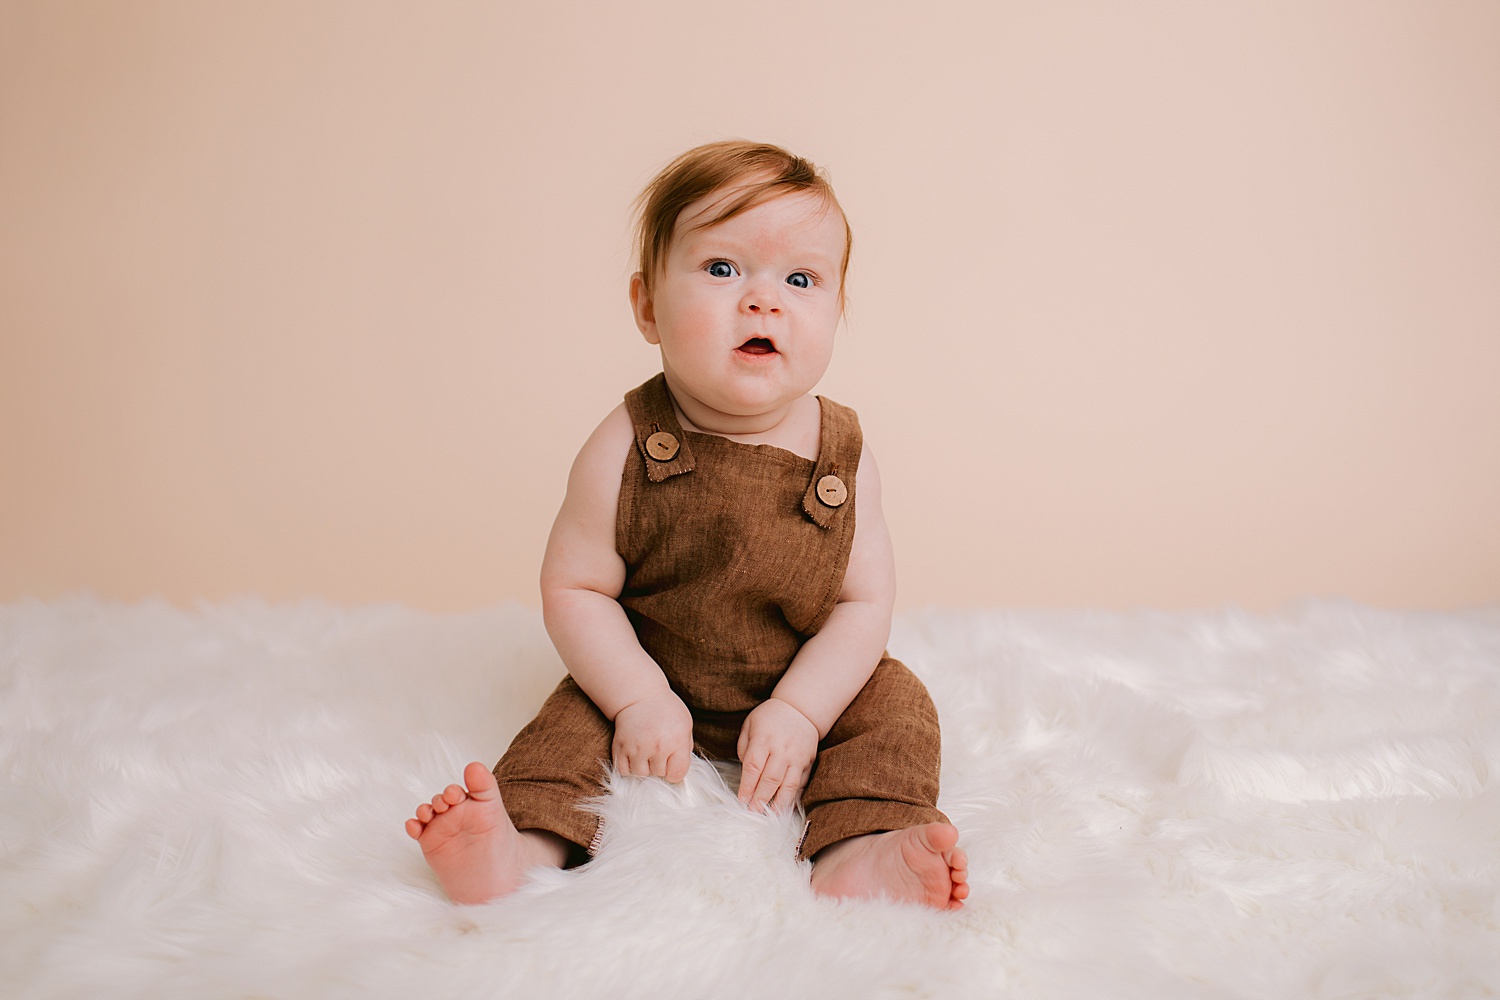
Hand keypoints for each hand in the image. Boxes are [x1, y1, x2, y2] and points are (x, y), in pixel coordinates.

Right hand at [611, 689, 693, 782]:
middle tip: (658, 751)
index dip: (675, 771)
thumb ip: (685, 749)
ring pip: (641, 774)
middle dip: (660, 766)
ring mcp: (637, 748)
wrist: (640, 695)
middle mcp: (656, 746)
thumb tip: (681, 770)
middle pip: (659, 774)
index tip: (672, 764)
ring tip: (646, 754)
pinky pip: (624, 771)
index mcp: (676, 741)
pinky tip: (634, 756)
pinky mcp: (620, 747)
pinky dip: (629, 767)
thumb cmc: (666, 709)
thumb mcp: (685, 725)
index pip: (677, 774)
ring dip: (644, 767)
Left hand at [736, 698, 819, 812]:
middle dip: (761, 800)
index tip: (741, 801)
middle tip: (753, 814)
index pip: (753, 767)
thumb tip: (745, 773)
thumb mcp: (750, 725)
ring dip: (779, 804)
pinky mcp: (808, 762)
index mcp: (763, 739)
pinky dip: (793, 797)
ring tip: (770, 817)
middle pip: (770, 779)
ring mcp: (797, 757)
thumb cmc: (769, 717)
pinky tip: (785, 807)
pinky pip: (801, 783)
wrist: (800, 708)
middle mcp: (782, 749)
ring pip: (788, 785)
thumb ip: (744, 748)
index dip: (747, 786)